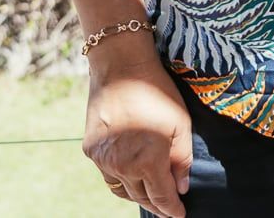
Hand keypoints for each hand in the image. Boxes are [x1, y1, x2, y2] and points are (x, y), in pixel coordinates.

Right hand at [84, 51, 191, 215]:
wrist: (120, 69)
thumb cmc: (157, 93)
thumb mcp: (181, 124)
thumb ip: (182, 159)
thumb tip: (181, 187)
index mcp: (147, 161)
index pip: (161, 196)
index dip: (171, 209)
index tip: (180, 216)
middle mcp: (122, 165)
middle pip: (141, 197)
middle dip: (157, 205)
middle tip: (169, 210)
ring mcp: (103, 160)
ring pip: (122, 189)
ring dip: (138, 196)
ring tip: (152, 199)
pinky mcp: (91, 151)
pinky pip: (108, 176)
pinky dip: (121, 182)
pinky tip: (132, 182)